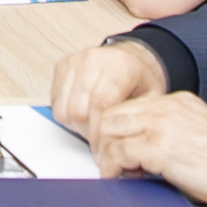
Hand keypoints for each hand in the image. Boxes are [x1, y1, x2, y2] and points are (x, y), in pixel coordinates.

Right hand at [47, 37, 167, 136]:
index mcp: (120, 65)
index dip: (97, 131)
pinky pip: (55, 101)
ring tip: (91, 126)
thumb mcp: (152, 99)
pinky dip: (66, 113)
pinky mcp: (62, 66)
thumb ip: (135, 119)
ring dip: (75, 124)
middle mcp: (94, 59)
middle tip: (98, 140)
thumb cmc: (141, 79)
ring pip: (63, 107)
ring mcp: (75, 61)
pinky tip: (82, 114)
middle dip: (87, 131)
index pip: (100, 104)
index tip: (101, 149)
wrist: (131, 57)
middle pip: (78, 108)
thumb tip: (120, 145)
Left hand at [82, 91, 206, 206]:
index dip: (120, 128)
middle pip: (114, 113)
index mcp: (178, 101)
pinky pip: (119, 153)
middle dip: (105, 138)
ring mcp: (160, 124)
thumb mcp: (200, 134)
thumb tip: (146, 152)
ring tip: (113, 172)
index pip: (131, 106)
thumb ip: (173, 132)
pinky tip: (117, 180)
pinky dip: (112, 168)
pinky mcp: (158, 147)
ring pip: (110, 129)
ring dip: (107, 152)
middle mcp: (166, 106)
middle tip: (108, 162)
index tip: (118, 148)